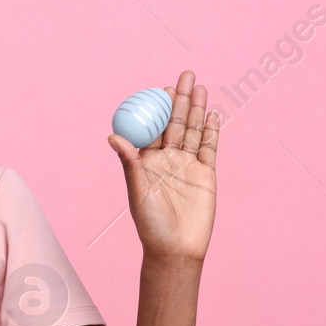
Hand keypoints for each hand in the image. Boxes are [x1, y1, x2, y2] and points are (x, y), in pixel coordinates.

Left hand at [107, 70, 217, 262]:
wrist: (176, 249)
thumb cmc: (150, 224)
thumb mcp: (137, 192)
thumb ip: (130, 163)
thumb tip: (112, 136)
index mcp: (147, 161)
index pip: (153, 127)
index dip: (158, 107)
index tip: (162, 88)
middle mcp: (168, 159)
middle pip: (175, 123)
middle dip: (181, 99)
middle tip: (186, 75)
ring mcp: (188, 166)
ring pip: (193, 131)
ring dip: (197, 110)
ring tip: (201, 87)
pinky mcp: (206, 175)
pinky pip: (209, 148)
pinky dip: (211, 132)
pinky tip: (213, 115)